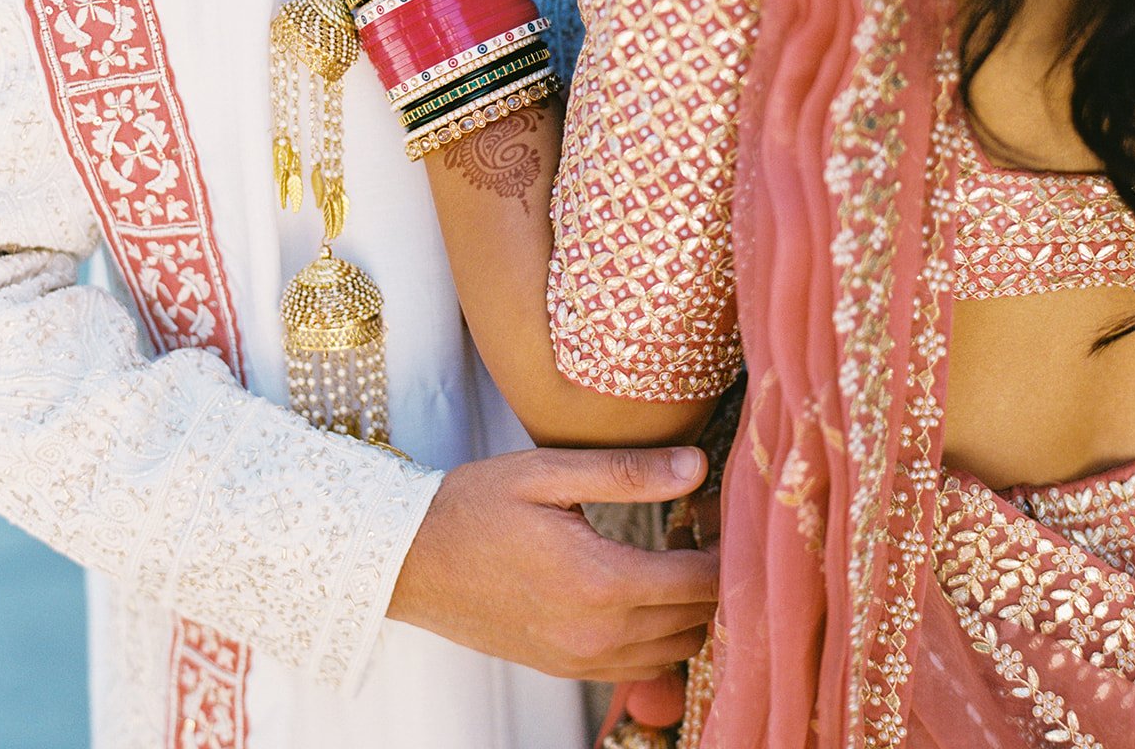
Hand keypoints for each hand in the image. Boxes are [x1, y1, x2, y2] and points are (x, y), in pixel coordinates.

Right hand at [388, 445, 718, 681]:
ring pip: (675, 651)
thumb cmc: (475, 506)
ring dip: (690, 608)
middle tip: (702, 523)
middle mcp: (598, 635)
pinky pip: (639, 666)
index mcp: (600, 582)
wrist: (410, 562)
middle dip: (713, 574)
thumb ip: (627, 471)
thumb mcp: (548, 472)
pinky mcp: (566, 669)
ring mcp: (581, 660)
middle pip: (698, 620)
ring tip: (673, 554)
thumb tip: (697, 465)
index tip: (720, 509)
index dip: (725, 545)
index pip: (702, 581)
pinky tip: (642, 587)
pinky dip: (659, 634)